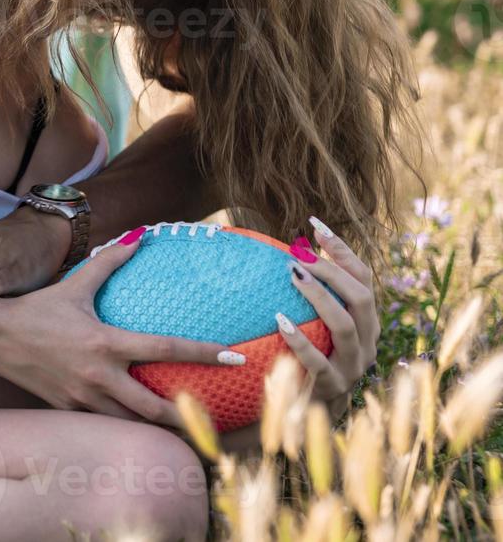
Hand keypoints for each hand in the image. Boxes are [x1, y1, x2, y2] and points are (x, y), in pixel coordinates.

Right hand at [0, 226, 245, 427]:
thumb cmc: (36, 310)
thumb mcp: (73, 285)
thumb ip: (108, 263)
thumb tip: (138, 238)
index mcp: (105, 343)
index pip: (165, 349)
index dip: (203, 353)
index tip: (234, 357)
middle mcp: (98, 376)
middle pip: (153, 408)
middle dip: (186, 419)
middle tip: (212, 423)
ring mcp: (83, 398)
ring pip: (129, 424)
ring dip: (156, 429)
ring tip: (183, 433)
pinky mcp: (69, 409)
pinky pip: (105, 422)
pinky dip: (126, 426)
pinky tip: (139, 428)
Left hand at [278, 217, 379, 414]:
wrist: (304, 414)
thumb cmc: (302, 357)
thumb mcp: (308, 323)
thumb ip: (302, 293)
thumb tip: (274, 248)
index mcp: (365, 322)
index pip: (363, 278)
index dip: (343, 251)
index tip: (315, 226)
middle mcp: (367, 342)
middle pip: (363, 298)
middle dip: (334, 270)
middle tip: (300, 254)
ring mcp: (353, 366)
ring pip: (346, 325)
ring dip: (321, 297)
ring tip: (293, 274)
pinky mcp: (332, 388)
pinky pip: (319, 363)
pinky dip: (300, 341)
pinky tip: (279, 321)